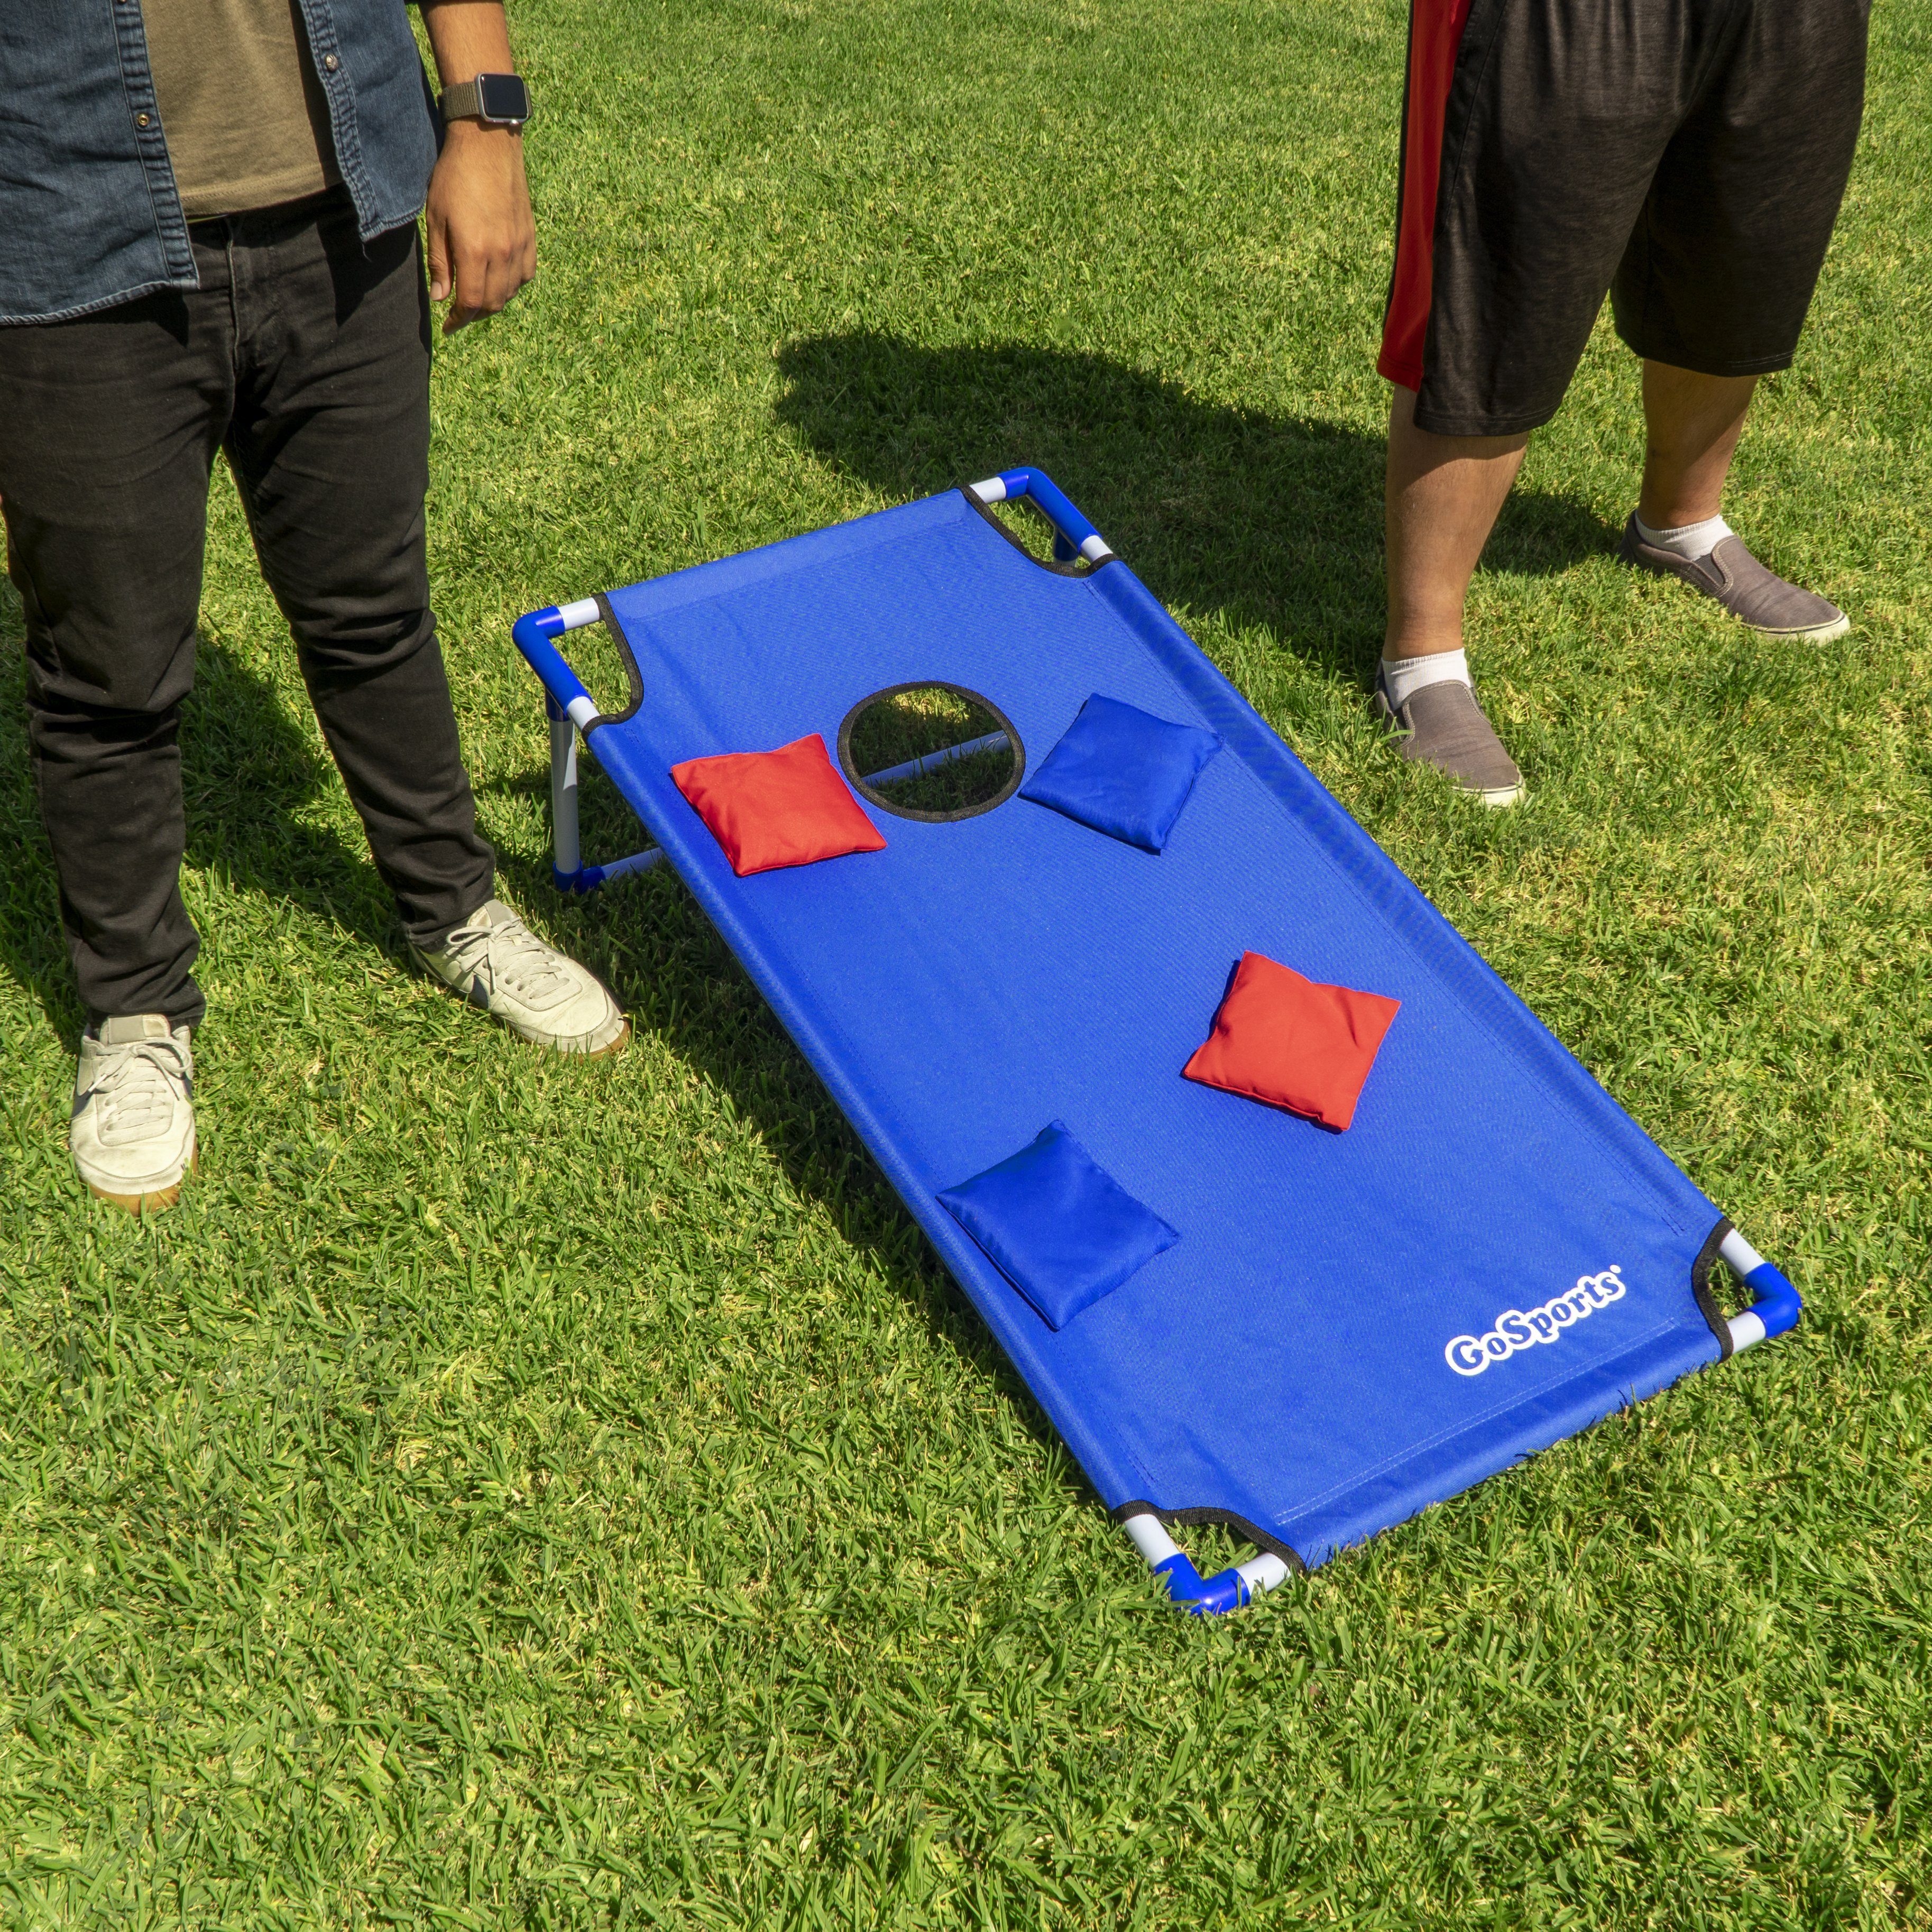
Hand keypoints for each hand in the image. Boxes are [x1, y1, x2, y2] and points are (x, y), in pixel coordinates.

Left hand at [424, 120, 535, 333]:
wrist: (487, 144)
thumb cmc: (454, 176)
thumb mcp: (436, 218)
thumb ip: (440, 262)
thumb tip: (440, 297)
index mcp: (475, 251)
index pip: (471, 303)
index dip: (458, 320)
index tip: (448, 326)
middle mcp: (502, 254)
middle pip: (492, 303)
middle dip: (475, 314)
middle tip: (459, 313)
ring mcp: (520, 247)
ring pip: (510, 293)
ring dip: (493, 301)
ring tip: (477, 297)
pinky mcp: (530, 237)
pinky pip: (525, 276)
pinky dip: (512, 286)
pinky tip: (499, 279)